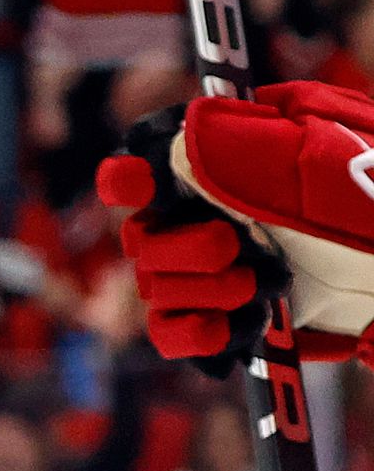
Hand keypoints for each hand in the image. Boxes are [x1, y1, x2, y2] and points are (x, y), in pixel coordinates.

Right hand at [98, 86, 373, 360]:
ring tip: (260, 288)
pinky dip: (192, 335)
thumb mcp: (337, 166)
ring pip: (156, 285)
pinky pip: (175, 332)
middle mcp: (222, 209)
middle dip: (176, 248)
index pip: (154, 156)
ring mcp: (227, 266)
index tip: (136, 184)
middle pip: (143, 232)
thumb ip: (257, 149)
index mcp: (240, 155)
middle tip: (230, 250)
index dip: (132, 172)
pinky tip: (232, 328)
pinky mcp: (237, 317)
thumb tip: (180, 136)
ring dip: (197, 292)